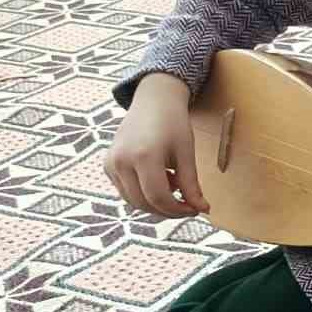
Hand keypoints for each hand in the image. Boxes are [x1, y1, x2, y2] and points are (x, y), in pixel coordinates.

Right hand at [104, 73, 208, 217]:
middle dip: (168, 210)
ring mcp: (111, 164)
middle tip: (188, 206)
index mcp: (143, 156)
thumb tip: (203, 209)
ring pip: (133, 201)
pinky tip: (161, 178)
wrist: (153, 101)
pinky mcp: (107, 166)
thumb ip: (191, 184)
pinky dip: (144, 193)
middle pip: (144, 203)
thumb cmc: (173, 124)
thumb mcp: (186, 153)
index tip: (195, 210)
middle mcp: (121, 161)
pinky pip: (126, 191)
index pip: (158, 197)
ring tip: (174, 184)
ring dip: (156, 203)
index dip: (178, 209)